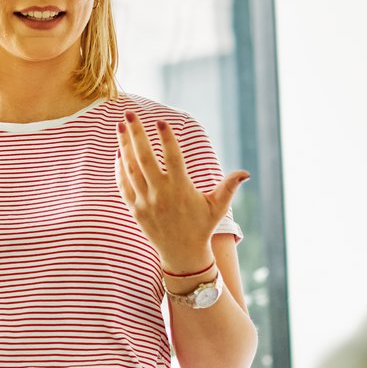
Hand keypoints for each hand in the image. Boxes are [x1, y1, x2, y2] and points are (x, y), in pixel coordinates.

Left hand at [115, 110, 248, 272]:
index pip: (172, 158)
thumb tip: (246, 172)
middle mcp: (160, 194)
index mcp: (181, 190)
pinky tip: (119, 151)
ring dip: (124, 145)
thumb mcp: (218, 207)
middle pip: (145, 158)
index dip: (167, 139)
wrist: (182, 254)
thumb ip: (229, 187)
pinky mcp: (134, 209)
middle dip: (136, 134)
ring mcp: (145, 202)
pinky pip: (123, 185)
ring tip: (121, 125)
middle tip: (130, 112)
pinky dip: (120, 168)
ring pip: (131, 169)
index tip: (161, 121)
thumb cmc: (202, 227)